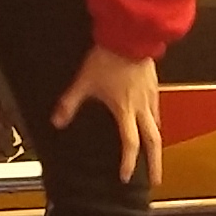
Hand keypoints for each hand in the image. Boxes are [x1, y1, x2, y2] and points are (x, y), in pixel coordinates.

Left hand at [53, 46, 162, 184]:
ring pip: (158, 125)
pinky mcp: (154, 85)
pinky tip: (153, 121)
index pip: (131, 144)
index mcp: (125, 110)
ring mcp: (150, 96)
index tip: (126, 176)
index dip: (128, 163)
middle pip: (154, 141)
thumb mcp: (84, 81)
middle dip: (155, 163)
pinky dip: (157, 121)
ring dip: (157, 143)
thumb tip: (57, 121)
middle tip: (156, 179)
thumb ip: (70, 103)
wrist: (129, 36)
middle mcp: (141, 107)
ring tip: (154, 153)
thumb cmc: (109, 57)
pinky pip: (158, 109)